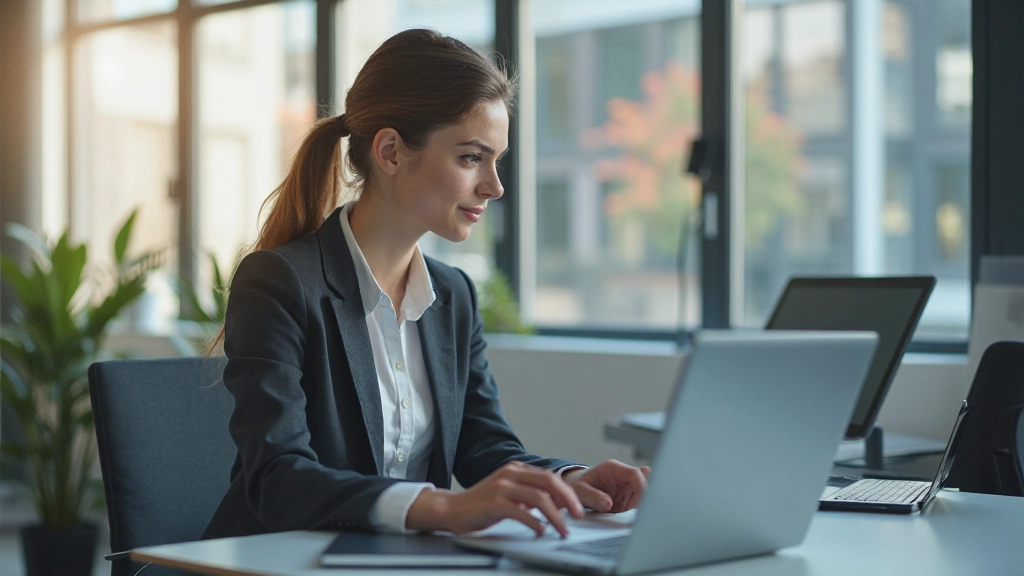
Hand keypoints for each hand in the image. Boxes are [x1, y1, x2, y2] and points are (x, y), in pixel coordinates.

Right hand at [406, 461, 583, 536]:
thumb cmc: (482, 504)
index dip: (567, 492)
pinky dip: (535, 523)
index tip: (577, 508)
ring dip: (555, 516)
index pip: (549, 477)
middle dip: (568, 500)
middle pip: (549, 482)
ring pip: (538, 498)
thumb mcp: (510, 494)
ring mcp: (501, 487)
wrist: (451, 509)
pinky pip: (521, 512)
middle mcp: (510, 474)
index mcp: (516, 469)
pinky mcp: (493, 503)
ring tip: (562, 530)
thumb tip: (558, 503)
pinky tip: (541, 531)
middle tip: (578, 516)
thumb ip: (530, 495)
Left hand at [562, 460, 650, 513]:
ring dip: (637, 509)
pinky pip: (636, 507)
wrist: (573, 492)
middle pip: (644, 486)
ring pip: (643, 497)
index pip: (635, 474)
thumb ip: (592, 497)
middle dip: (642, 501)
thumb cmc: (577, 487)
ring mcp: (627, 488)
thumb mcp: (580, 491)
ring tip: (626, 518)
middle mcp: (623, 477)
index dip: (640, 487)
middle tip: (632, 515)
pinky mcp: (627, 500)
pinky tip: (626, 520)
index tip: (635, 504)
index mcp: (613, 468)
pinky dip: (634, 514)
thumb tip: (608, 504)